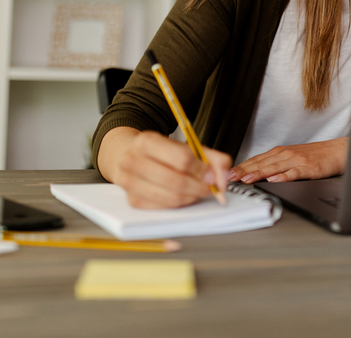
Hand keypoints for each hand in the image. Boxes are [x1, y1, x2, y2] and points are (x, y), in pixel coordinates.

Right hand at [97, 127, 231, 208]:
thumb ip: (211, 157)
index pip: (182, 159)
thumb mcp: (185, 146)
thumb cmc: (160, 152)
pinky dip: (179, 205)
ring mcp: (129, 182)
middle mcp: (133, 161)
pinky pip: (162, 208)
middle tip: (211, 188)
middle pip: (176, 181)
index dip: (203, 170)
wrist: (126, 154)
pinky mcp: (132, 200)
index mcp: (147, 141)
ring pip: (170, 198)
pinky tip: (184, 196)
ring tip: (199, 191)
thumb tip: (224, 177)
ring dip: (191, 197)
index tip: (214, 176)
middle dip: (200, 187)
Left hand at [230, 138, 347, 183]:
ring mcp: (297, 160)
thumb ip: (276, 165)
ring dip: (258, 173)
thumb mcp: (293, 158)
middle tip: (229, 178)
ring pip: (274, 167)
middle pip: (261, 163)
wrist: (338, 151)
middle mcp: (286, 154)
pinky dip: (284, 176)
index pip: (256, 160)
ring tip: (246, 179)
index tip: (226, 174)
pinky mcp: (310, 168)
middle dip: (243, 171)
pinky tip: (274, 180)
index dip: (240, 167)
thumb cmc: (315, 157)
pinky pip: (294, 173)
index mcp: (280, 153)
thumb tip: (257, 176)